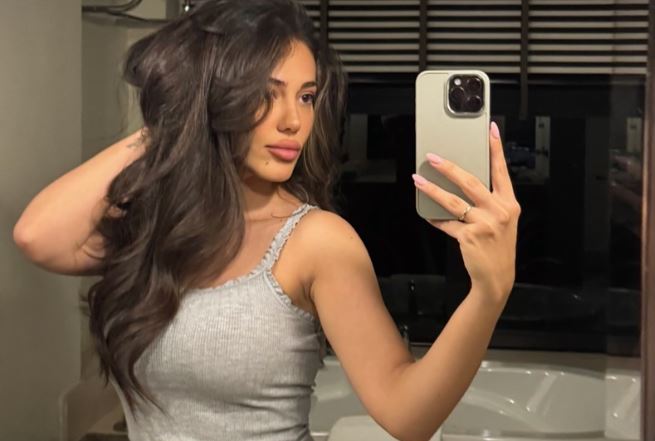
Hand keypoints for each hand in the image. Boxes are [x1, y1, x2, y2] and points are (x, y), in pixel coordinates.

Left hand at [412, 122, 520, 304]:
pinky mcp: (469, 236)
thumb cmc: (497, 247)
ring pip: (453, 201)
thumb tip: (463, 183)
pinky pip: (447, 223)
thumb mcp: (502, 222)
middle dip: (449, 167)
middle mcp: (499, 211)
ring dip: (433, 189)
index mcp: (509, 204)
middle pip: (470, 182)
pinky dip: (436, 219)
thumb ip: (489, 202)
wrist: (497, 278)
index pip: (501, 171)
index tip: (491, 130)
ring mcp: (484, 224)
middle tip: (433, 157)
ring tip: (419, 180)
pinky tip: (428, 215)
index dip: (496, 149)